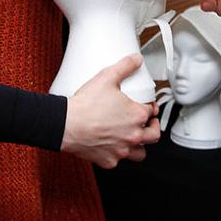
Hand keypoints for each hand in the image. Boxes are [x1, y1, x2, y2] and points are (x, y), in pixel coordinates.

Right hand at [62, 53, 160, 167]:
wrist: (66, 125)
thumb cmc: (85, 106)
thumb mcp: (107, 77)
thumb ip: (125, 66)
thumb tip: (136, 59)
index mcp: (137, 115)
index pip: (152, 112)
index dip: (150, 107)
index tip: (146, 106)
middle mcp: (133, 135)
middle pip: (153, 135)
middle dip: (153, 127)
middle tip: (148, 122)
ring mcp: (121, 150)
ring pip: (140, 153)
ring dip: (140, 145)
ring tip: (134, 137)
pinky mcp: (108, 160)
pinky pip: (118, 160)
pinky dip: (117, 154)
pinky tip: (112, 146)